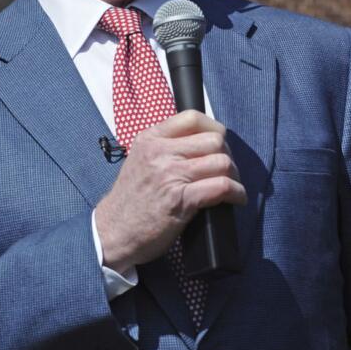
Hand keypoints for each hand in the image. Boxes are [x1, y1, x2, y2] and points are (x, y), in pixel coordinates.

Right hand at [95, 111, 246, 272]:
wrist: (113, 232)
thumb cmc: (130, 201)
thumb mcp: (139, 161)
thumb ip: (164, 148)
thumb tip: (199, 142)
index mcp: (150, 139)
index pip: (192, 117)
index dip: (213, 128)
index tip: (219, 142)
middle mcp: (160, 153)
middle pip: (214, 140)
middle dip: (227, 154)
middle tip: (227, 170)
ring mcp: (171, 175)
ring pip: (222, 161)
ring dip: (234, 175)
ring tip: (232, 186)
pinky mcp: (181, 199)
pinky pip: (222, 186)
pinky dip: (237, 193)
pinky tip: (236, 199)